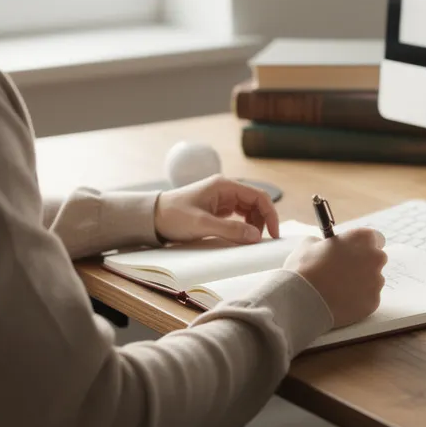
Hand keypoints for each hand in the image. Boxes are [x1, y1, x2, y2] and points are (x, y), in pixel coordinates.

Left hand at [154, 175, 278, 243]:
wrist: (151, 218)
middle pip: (256, 202)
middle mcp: (226, 189)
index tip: (273, 234)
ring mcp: (221, 198)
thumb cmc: (174, 216)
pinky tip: (240, 236)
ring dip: (253, 224)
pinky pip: (238, 216)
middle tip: (261, 241)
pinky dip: (243, 226)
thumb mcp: (202, 225)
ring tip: (249, 241)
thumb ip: (230, 230)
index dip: (270, 214)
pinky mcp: (217, 208)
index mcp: (224, 186)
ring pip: (248, 210)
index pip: (258, 196)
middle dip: (262, 221)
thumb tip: (256, 236)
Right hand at [284, 228, 387, 326]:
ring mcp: (376, 282)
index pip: (375, 238)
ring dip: (360, 283)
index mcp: (362, 238)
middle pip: (376, 260)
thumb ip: (325, 242)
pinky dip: (357, 301)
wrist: (302, 300)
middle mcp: (375, 258)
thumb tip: (325, 247)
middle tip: (344, 272)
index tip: (354, 251)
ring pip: (373, 281)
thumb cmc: (304, 268)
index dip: (363, 245)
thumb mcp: (310, 244)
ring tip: (338, 290)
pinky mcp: (373, 303)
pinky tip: (340, 302)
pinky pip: (368, 299)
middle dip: (364, 264)